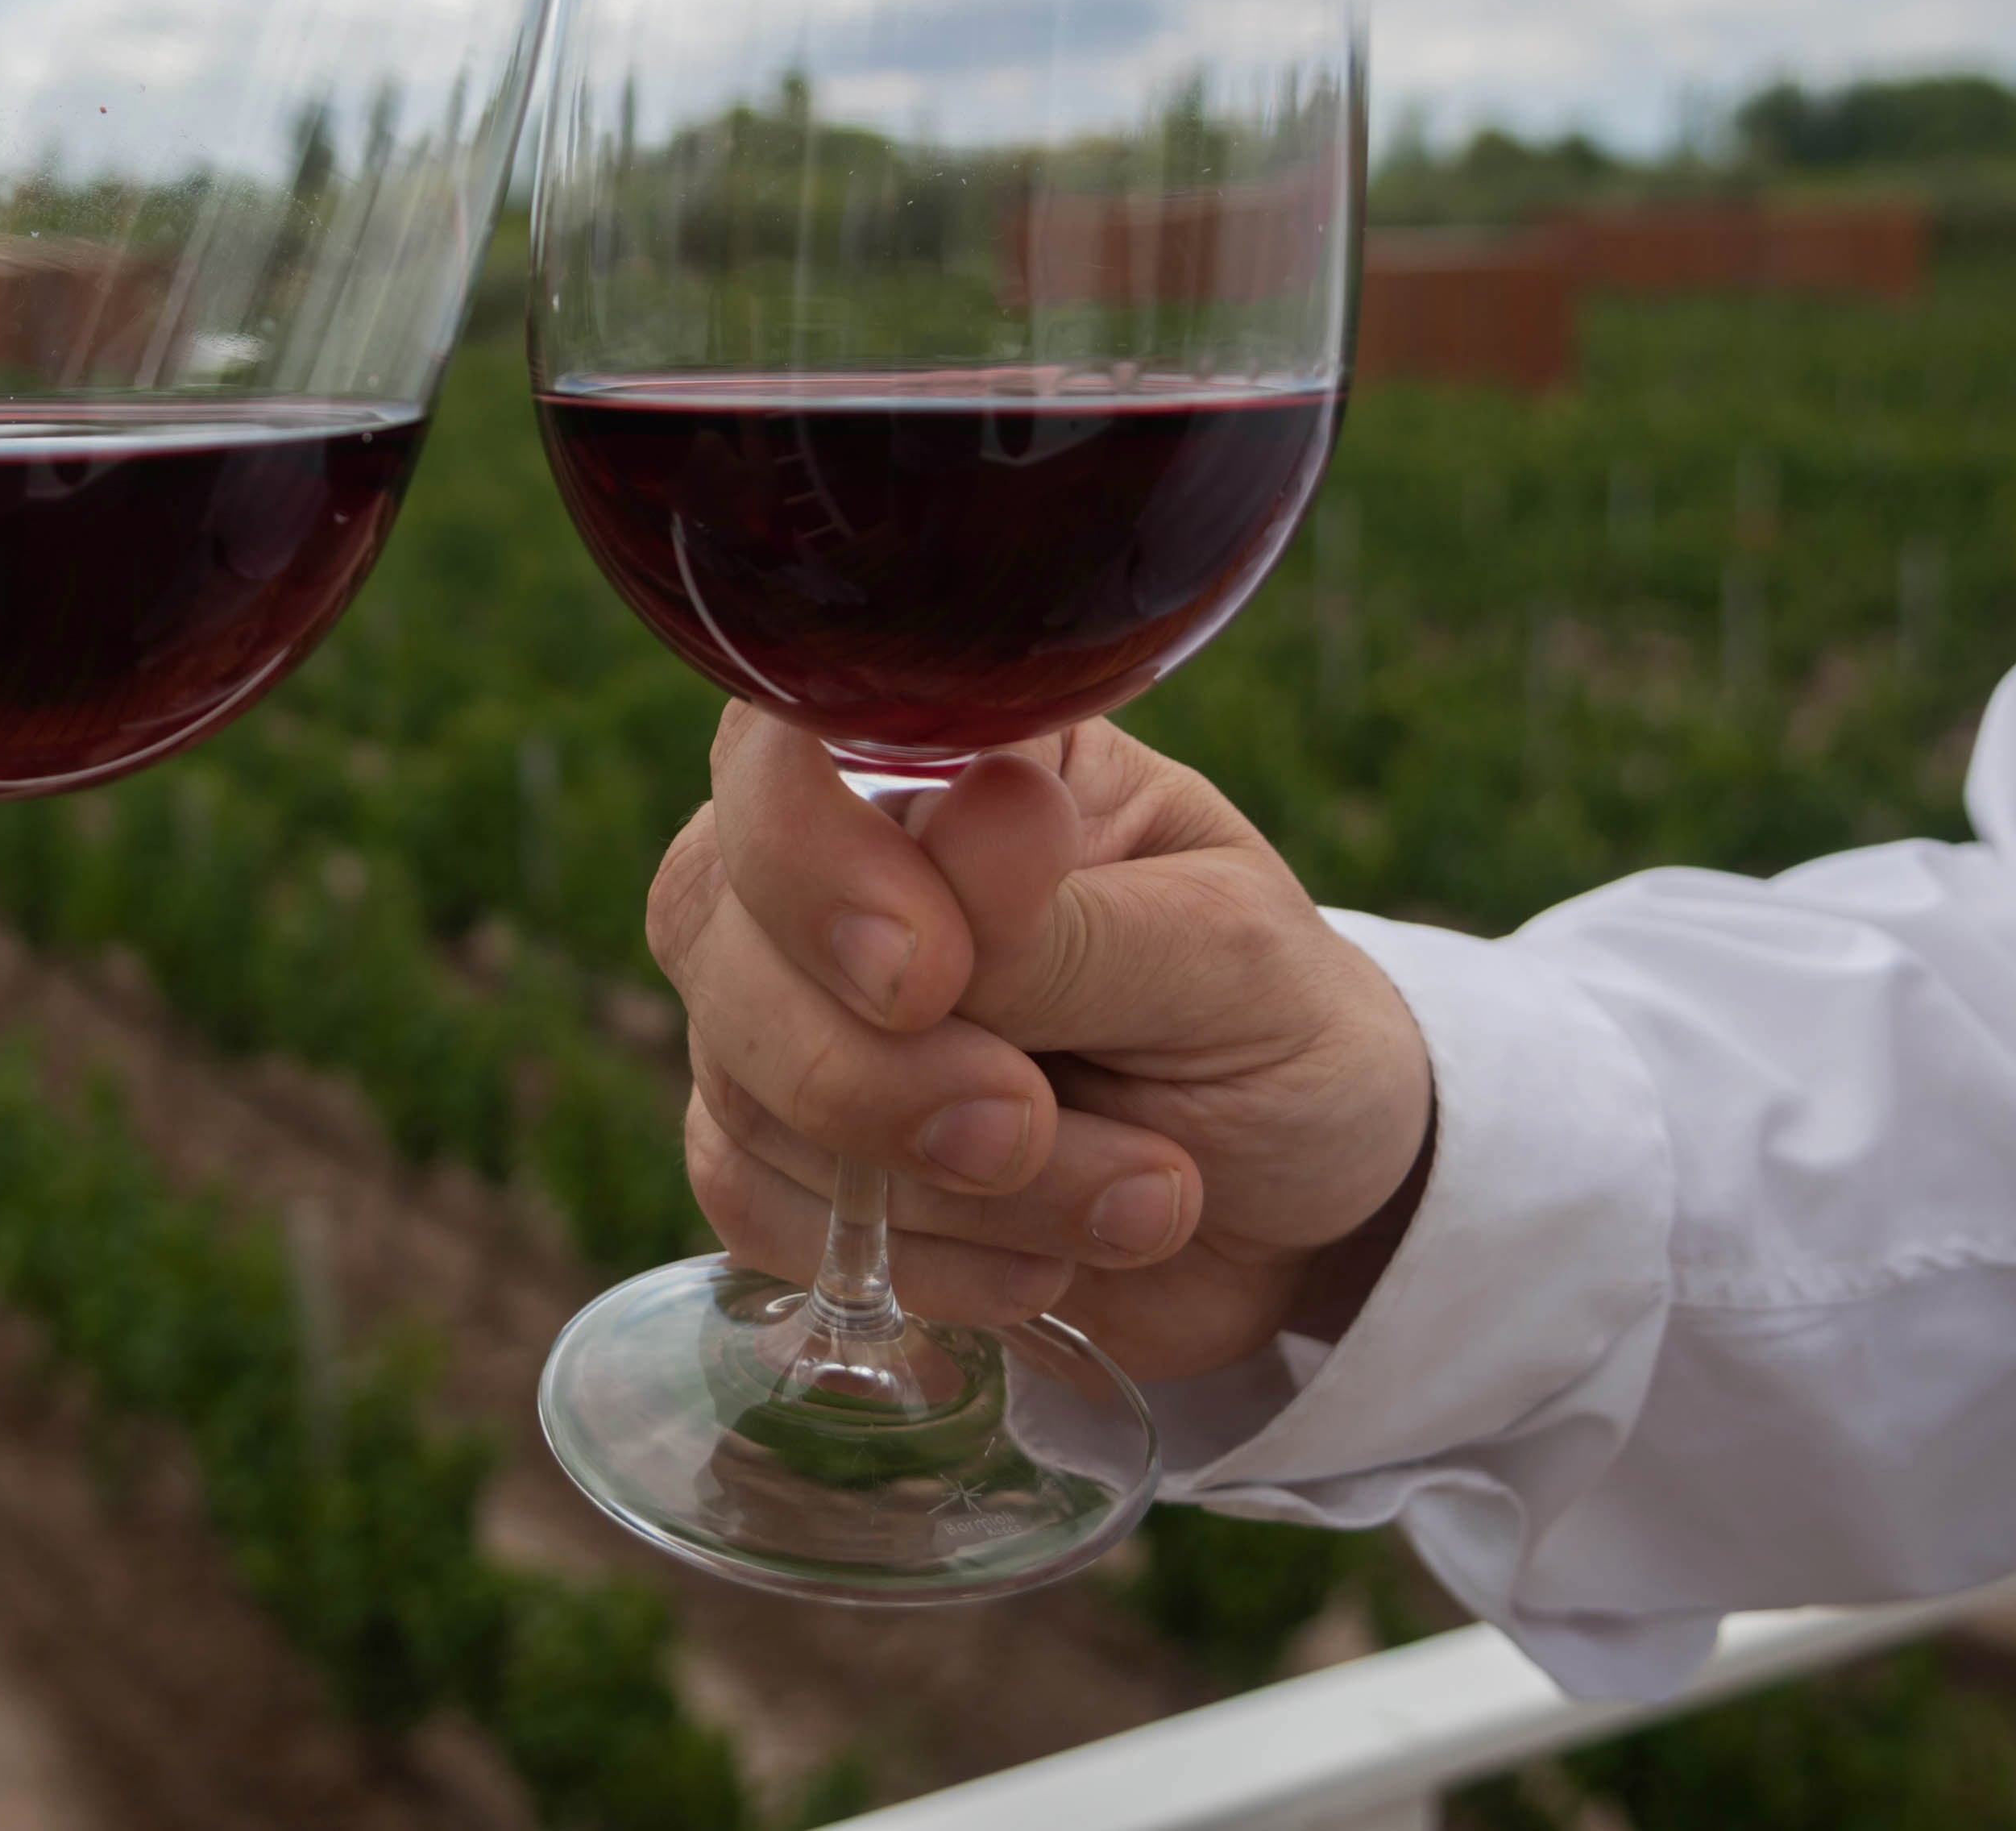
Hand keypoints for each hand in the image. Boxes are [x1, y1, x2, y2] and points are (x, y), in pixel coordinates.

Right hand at [655, 705, 1430, 1381]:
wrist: (1302, 1216)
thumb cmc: (1275, 1035)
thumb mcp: (1228, 961)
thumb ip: (1075, 918)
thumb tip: (979, 811)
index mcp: (949, 757)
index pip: (780, 747)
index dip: (810, 860)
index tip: (929, 981)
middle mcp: (835, 858)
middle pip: (713, 923)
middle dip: (873, 1071)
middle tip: (1035, 1126)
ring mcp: (788, 1004)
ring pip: (740, 1085)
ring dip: (946, 1188)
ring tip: (1143, 1200)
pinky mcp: (784, 1151)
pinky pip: (752, 1205)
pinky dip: (916, 1262)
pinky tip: (1047, 1268)